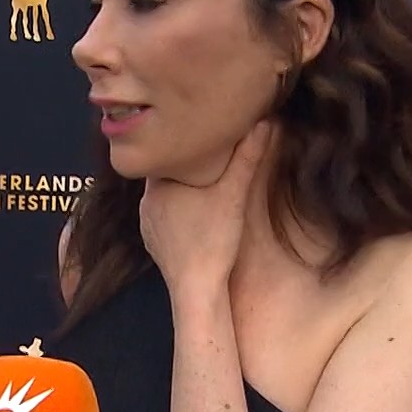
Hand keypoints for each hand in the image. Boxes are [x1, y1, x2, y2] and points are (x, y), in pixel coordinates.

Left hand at [140, 120, 274, 295]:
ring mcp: (147, 226)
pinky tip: (196, 216)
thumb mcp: (233, 195)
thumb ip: (247, 158)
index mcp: (157, 185)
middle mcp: (145, 204)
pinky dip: (178, 214)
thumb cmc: (212, 241)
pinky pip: (164, 220)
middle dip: (185, 168)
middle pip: (166, 175)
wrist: (197, 289)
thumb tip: (265, 122)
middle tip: (208, 159)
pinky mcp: (154, 245)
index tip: (201, 139)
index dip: (183, 144)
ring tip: (204, 186)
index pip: (166, 153)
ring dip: (182, 192)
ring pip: (164, 199)